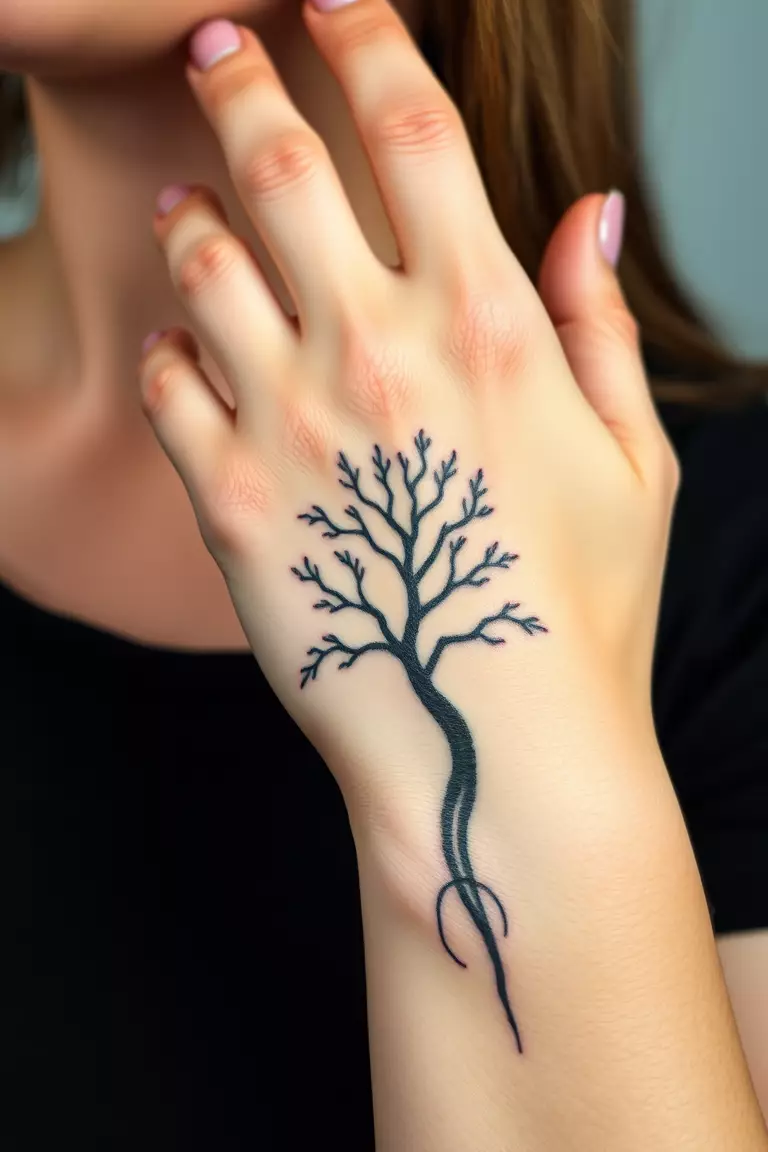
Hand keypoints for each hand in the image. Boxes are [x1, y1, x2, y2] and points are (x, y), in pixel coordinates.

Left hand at [139, 0, 677, 892]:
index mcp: (492, 325)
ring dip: (190, 210)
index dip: (366, 36)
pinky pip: (167, 382)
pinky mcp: (228, 503)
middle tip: (215, 40)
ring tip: (187, 201)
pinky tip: (182, 343)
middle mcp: (382, 353)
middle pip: (282, 160)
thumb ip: (601, 322)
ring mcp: (293, 425)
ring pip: (205, 260)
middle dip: (240, 75)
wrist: (499, 750)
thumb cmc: (581, 611)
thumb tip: (591, 208)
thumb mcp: (636, 460)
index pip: (416, 128)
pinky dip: (165, 344)